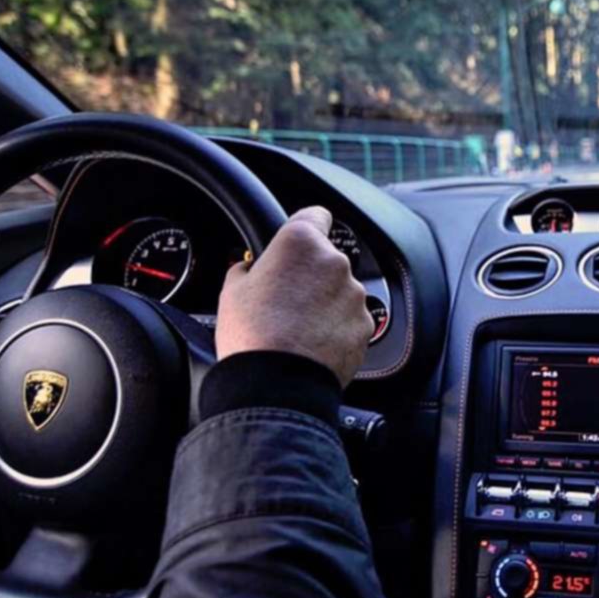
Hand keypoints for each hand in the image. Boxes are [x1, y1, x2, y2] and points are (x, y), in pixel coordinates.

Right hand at [215, 206, 372, 387]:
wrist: (277, 383)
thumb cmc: (253, 335)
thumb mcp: (233, 291)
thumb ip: (248, 269)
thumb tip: (251, 270)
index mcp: (301, 243)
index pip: (315, 214)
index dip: (306, 226)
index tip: (299, 238)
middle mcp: (335, 263)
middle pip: (326, 259)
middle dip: (310, 275)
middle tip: (284, 299)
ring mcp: (354, 296)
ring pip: (340, 291)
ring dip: (324, 303)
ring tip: (297, 327)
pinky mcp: (365, 326)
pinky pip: (350, 319)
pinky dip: (337, 328)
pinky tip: (313, 344)